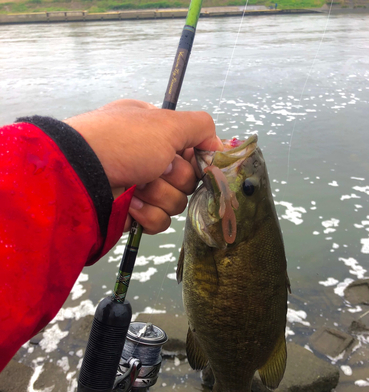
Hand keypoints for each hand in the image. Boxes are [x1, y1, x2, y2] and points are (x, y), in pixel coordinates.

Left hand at [64, 100, 222, 233]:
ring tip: (137, 187)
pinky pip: (159, 221)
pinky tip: (130, 204)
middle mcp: (149, 159)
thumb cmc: (123, 142)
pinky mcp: (133, 213)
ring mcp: (140, 187)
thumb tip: (217, 144)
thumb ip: (200, 127)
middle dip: (174, 178)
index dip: (197, 159)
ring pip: (175, 203)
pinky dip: (147, 214)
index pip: (193, 151)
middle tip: (155, 169)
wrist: (81, 175)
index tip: (195, 160)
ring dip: (159, 196)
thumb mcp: (167, 123)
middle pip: (188, 180)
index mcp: (156, 133)